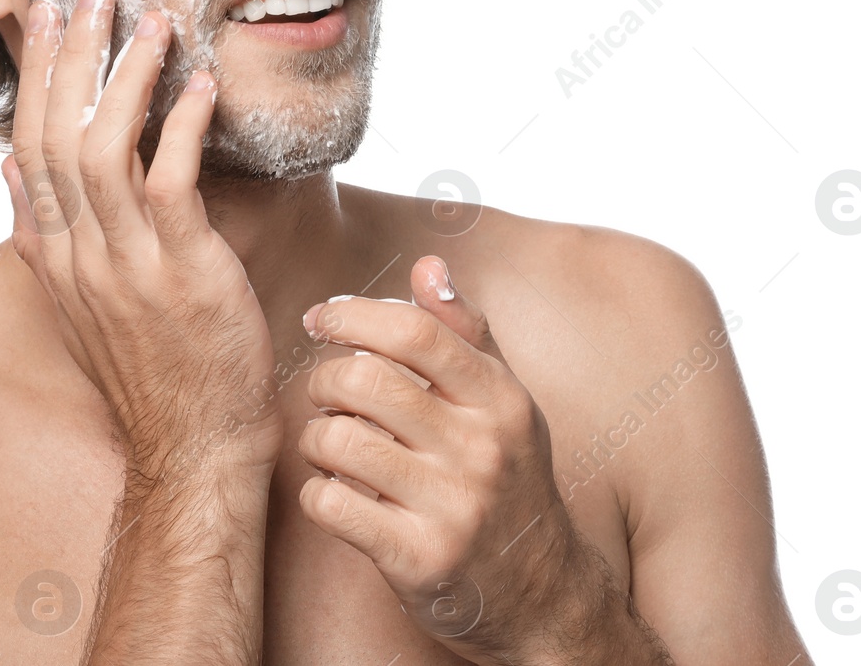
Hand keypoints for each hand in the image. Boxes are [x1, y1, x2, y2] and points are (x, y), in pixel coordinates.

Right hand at [4, 0, 284, 485]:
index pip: (31, 145)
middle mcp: (80, 254)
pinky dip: (182, 128)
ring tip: (152, 22)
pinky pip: (172, 185)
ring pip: (106, 152)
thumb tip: (11, 169)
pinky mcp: (184, 274)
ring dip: (127, 78)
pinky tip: (200, 86)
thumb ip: (42, 234)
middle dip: (73, 57)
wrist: (194, 447)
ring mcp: (128, 266)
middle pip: (58, 136)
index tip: (47, 18)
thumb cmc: (151, 369)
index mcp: (55, 254)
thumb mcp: (78, 303)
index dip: (39, 77)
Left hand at [295, 257, 585, 663]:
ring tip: (332, 444)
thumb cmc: (510, 480)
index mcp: (499, 399)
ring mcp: (451, 508)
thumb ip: (464, 330)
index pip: (414, 332)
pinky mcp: (418, 559)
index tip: (320, 319)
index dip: (353, 314)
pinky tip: (337, 492)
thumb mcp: (503, 401)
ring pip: (337, 440)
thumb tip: (429, 265)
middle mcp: (480, 449)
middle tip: (327, 394)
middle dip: (324, 380)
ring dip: (315, 437)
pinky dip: (317, 492)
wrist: (545, 595)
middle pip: (363, 380)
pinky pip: (330, 503)